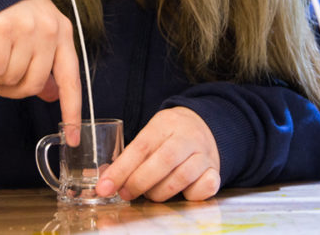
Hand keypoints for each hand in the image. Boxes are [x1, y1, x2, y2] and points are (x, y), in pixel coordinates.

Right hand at [0, 0, 81, 137]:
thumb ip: (45, 65)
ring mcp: (28, 30)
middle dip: (11, 89)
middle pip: (32, 86)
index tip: (73, 137)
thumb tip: (51, 97)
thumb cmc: (15, 15)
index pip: (72, 80)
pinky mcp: (3, 29)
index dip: (72, 111)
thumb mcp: (39, 35)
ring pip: (10, 79)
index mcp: (64, 35)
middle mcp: (50, 32)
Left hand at [95, 106, 219, 201]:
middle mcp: (186, 137)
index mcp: (164, 124)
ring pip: (182, 177)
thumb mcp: (149, 136)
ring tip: (149, 195)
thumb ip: (129, 157)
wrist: (204, 126)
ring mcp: (204, 154)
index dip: (120, 170)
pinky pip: (205, 187)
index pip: (140, 147)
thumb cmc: (168, 136)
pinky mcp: (215, 170)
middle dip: (139, 182)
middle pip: (163, 161)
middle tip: (126, 194)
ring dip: (160, 192)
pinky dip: (189, 195)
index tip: (104, 187)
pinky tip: (179, 193)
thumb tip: (104, 180)